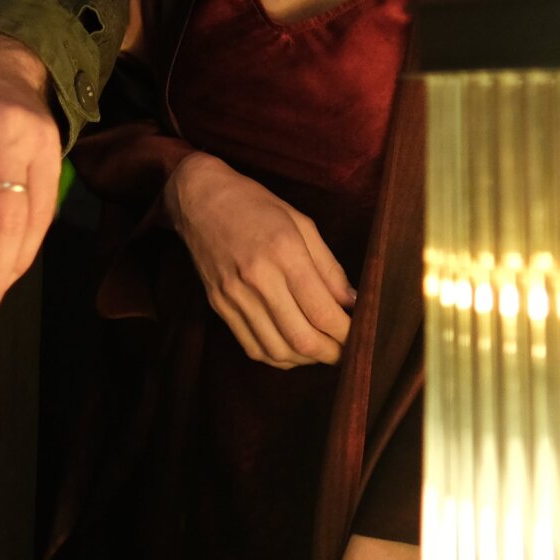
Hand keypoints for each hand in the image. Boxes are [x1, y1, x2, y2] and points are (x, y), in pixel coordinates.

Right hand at [164, 152, 354, 367]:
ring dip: (305, 359)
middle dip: (331, 353)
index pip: (322, 311)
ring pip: (276, 350)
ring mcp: (234, 295)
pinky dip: (277, 357)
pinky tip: (291, 349)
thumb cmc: (255, 206)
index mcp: (284, 253)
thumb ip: (328, 266)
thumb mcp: (301, 223)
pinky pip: (251, 347)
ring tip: (320, 351)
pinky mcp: (220, 305)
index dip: (346, 333)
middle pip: (301, 338)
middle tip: (345, 351)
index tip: (359, 336)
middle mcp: (258, 279)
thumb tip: (352, 302)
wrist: (199, 199)